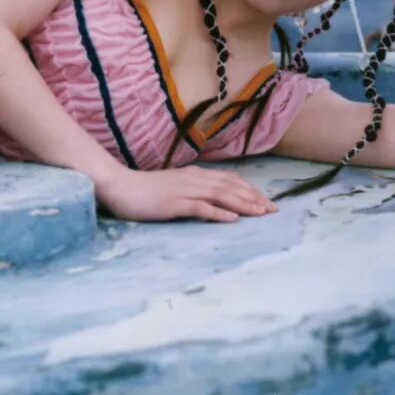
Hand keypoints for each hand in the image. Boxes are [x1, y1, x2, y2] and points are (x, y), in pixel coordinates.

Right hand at [95, 166, 278, 222]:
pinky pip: (201, 207)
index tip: (266, 201)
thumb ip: (193, 189)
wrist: (120, 187)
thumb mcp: (174, 186)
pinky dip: (219, 213)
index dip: (250, 190)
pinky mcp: (175, 204)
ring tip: (261, 213)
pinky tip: (233, 219)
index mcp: (195, 175)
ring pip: (221, 195)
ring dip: (243, 204)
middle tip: (273, 209)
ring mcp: (185, 191)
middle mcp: (194, 179)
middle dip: (254, 198)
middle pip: (231, 187)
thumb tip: (212, 198)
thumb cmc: (145, 190)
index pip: (229, 180)